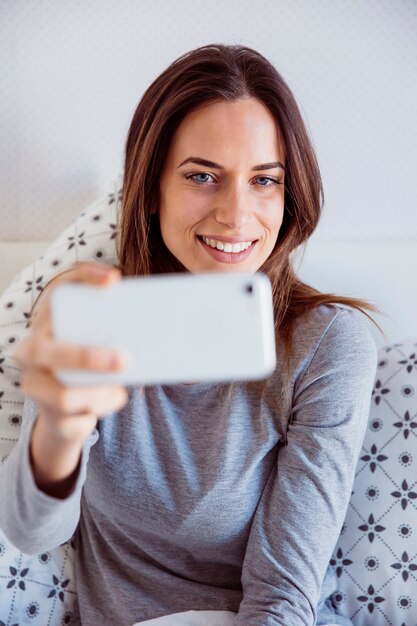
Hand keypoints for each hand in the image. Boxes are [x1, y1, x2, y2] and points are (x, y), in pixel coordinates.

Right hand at [12, 262, 128, 445]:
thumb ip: (112, 333)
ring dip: (102, 394)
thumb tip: (155, 328)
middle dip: (88, 358)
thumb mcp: (98, 345)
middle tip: (123, 360)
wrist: (67, 416)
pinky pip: (78, 420)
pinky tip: (113, 399)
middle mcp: (33, 351)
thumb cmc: (88, 369)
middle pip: (52, 353)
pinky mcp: (49, 417)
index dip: (84, 279)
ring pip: (67, 395)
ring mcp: (35, 385)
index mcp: (47, 323)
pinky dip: (103, 410)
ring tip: (119, 389)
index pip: (58, 290)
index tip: (115, 279)